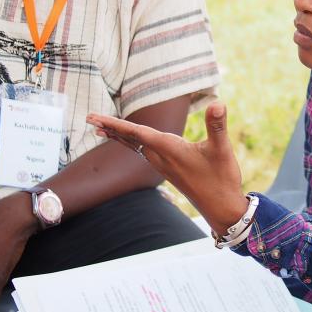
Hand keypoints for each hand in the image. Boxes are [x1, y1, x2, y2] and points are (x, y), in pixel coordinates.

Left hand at [87, 103, 247, 232]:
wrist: (221, 208)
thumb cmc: (221, 179)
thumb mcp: (222, 150)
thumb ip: (218, 125)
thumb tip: (218, 103)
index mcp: (170, 149)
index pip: (137, 132)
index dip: (116, 123)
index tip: (95, 118)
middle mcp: (162, 158)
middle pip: (130, 139)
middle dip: (110, 127)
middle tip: (89, 117)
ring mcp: (164, 165)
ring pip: (135, 146)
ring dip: (118, 135)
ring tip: (100, 127)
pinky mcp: (169, 169)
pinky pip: (143, 152)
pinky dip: (132, 143)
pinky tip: (131, 140)